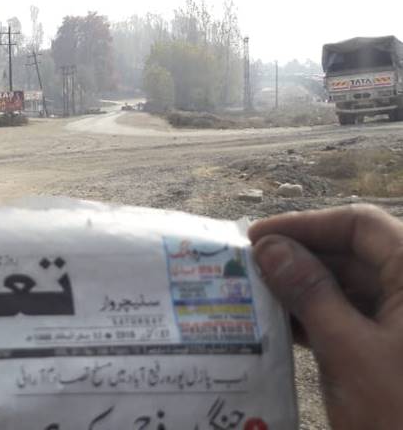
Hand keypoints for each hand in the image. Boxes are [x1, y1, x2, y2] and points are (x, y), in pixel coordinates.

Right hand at [250, 204, 402, 428]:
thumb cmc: (399, 414)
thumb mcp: (348, 350)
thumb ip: (309, 292)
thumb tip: (270, 247)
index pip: (362, 225)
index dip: (307, 225)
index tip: (257, 238)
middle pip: (359, 254)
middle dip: (302, 258)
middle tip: (250, 269)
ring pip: (356, 286)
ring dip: (306, 289)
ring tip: (258, 297)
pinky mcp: (401, 351)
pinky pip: (361, 318)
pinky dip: (323, 317)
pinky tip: (284, 327)